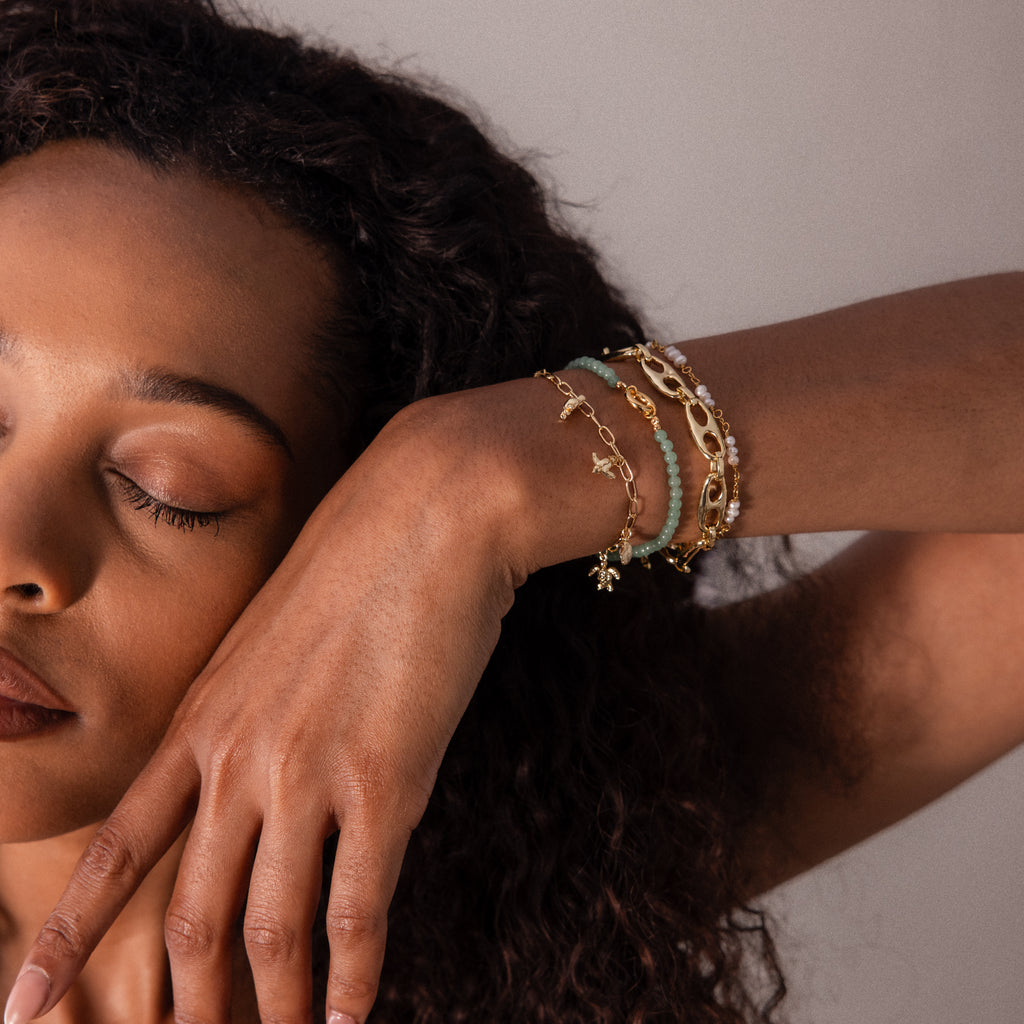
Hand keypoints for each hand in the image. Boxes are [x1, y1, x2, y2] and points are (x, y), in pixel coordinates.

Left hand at [3, 398, 519, 1023]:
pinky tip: (351, 1018)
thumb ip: (254, 709)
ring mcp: (309, 773)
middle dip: (185, 1005)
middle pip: (192, 917)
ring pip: (271, 932)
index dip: (71, 935)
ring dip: (271, 1011)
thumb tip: (260, 770)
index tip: (25, 1008)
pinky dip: (352, 979)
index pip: (117, 850)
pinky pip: (357, 909)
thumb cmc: (357, 564)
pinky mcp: (385, 782)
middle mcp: (241, 758)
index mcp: (203, 718)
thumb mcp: (275, 635)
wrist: (428, 511)